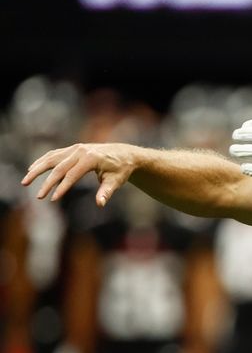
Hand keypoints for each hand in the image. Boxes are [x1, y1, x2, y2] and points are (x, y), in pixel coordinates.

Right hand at [21, 143, 137, 206]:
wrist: (124, 154)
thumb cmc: (121, 169)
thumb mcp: (116, 181)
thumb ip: (106, 192)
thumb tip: (100, 203)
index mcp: (91, 158)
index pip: (72, 175)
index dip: (62, 188)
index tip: (52, 199)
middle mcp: (81, 151)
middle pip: (58, 167)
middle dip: (46, 183)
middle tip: (38, 197)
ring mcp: (75, 148)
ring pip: (51, 158)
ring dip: (37, 169)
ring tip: (25, 181)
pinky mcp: (72, 149)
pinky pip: (54, 155)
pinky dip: (42, 161)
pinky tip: (32, 169)